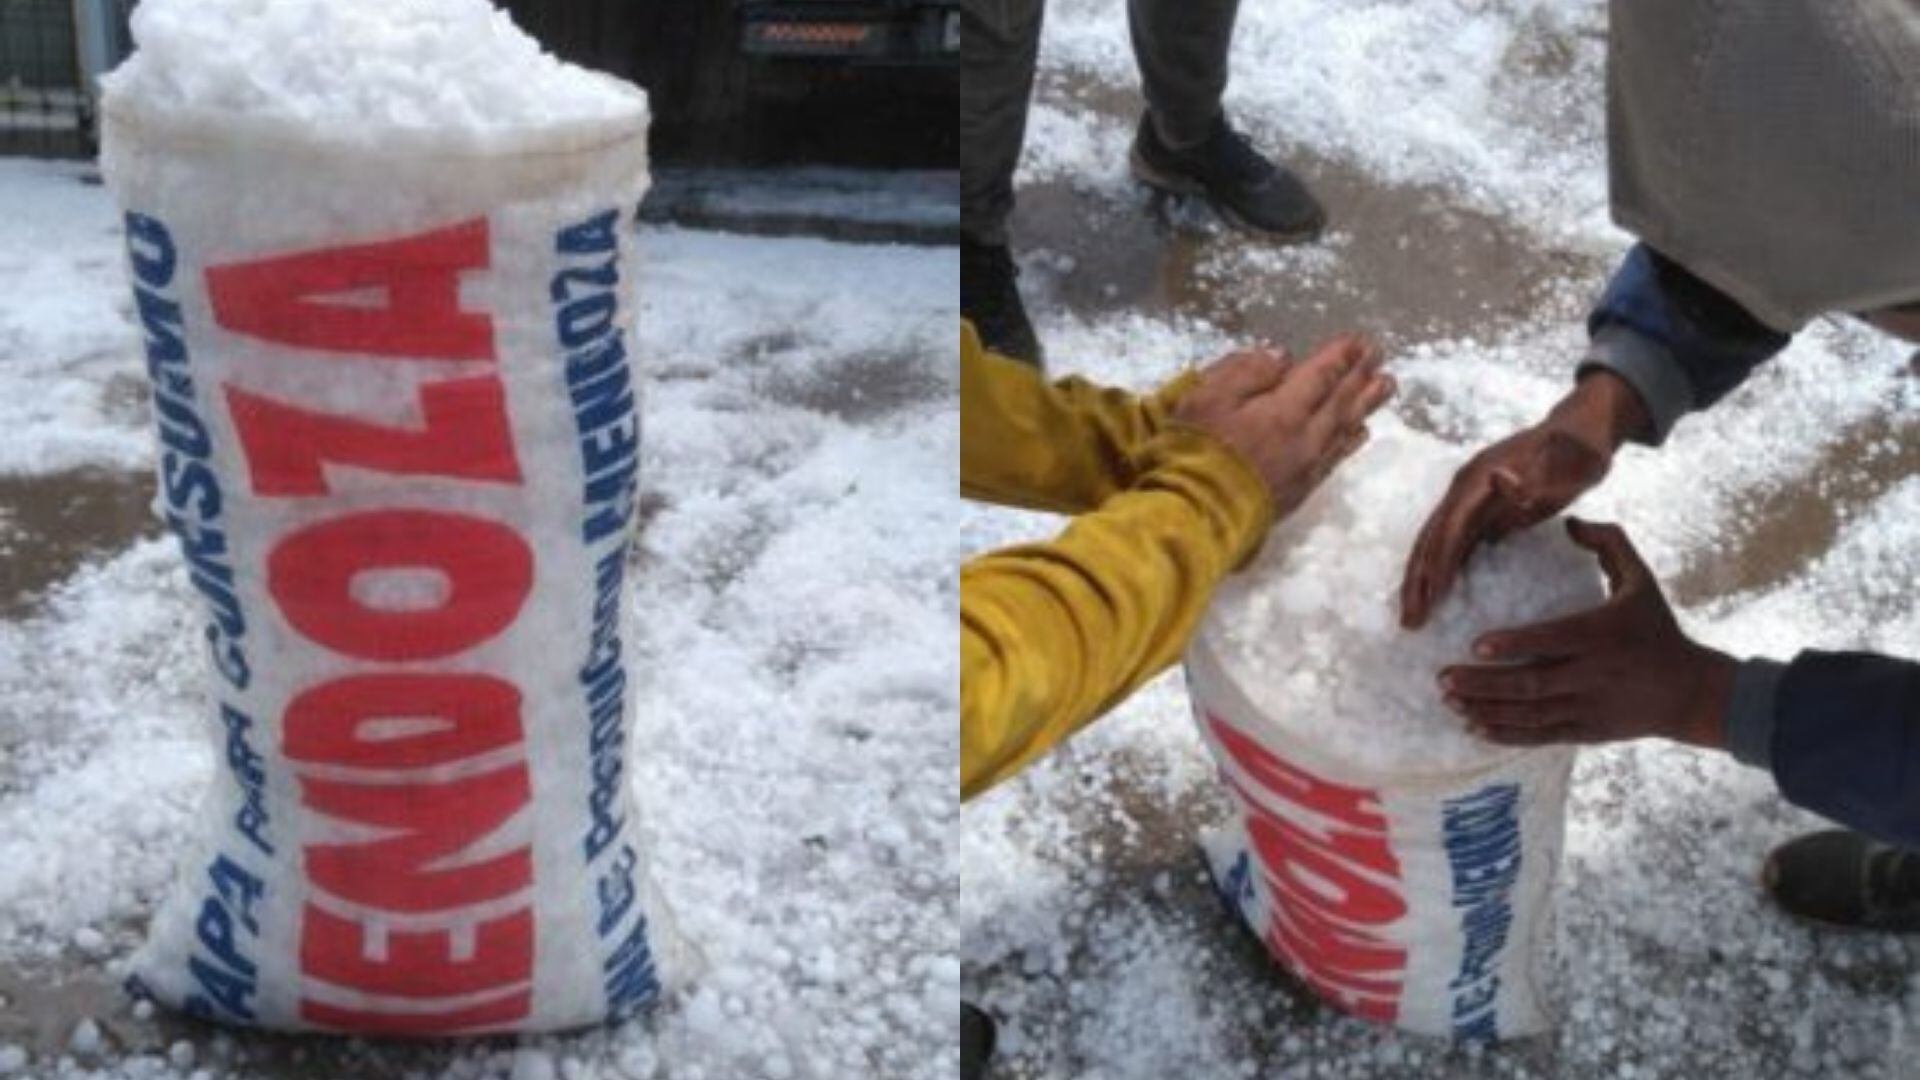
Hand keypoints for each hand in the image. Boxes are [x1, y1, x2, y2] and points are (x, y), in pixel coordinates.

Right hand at [1170, 334, 1393, 517]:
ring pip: (1344, 429)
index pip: (1319, 376)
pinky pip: (1335, 458)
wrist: (1194, 517)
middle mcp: (1304, 438)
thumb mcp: (1206, 397)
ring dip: (1365, 404)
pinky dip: (1351, 440)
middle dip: (1360, 375)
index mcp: (1282, 411)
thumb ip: (1245, 372)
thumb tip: (1283, 357)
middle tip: (1381, 354)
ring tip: (1385, 384)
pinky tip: (1360, 431)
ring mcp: (1306, 467)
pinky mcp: (1300, 491)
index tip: (1359, 340)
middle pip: (1340, 401)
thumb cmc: (1194, 452)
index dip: (1340, 356)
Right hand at [1399, 370, 1650, 628]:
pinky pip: (1451, 544)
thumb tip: (1502, 479)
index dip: (1440, 562)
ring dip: (1422, 579)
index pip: (1451, 525)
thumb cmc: (1578, 450)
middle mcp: (1465, 487)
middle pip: (1431, 537)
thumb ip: (1537, 475)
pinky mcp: (1479, 510)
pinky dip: (1439, 569)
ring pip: (1435, 543)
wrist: (1580, 430)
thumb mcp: (1568, 463)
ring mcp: (1469, 498)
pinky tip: (1435, 595)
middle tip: (1410, 620)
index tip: (1433, 597)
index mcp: (1480, 477)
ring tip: (1413, 617)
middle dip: (1418, 580)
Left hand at [1437, 519, 1735, 749]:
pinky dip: (1507, 734)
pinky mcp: (1588, 732)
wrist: (1692, 692)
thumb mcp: (1641, 580)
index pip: (1551, 640)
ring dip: (1487, 709)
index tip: (1476, 645)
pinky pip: (1542, 736)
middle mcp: (1593, 675)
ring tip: (1449, 700)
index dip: (1513, 644)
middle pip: (1531, 683)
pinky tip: (1475, 727)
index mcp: (1601, 635)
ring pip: (1531, 714)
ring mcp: (1589, 708)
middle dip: (1484, 683)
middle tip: (1443, 677)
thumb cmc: (1658, 628)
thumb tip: (1570, 521)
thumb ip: (1609, 544)